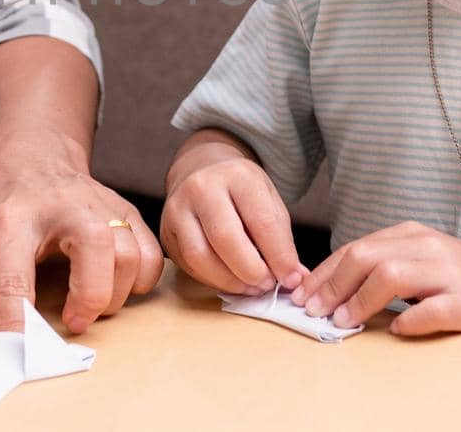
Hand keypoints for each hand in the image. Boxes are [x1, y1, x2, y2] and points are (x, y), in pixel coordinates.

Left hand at [0, 154, 163, 335]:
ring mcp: (98, 206)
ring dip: (116, 292)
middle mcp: (59, 207)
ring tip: (89, 306)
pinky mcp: (125, 211)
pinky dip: (141, 278)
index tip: (18, 351)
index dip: (17, 320)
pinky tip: (114, 286)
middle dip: (91, 295)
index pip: (13, 276)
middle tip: (75, 322)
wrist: (31, 158)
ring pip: (129, 251)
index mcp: (9, 220)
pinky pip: (151, 252)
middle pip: (95, 245)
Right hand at [159, 130, 305, 294]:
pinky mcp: (165, 232)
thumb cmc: (241, 192)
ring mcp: (177, 209)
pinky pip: (187, 265)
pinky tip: (229, 281)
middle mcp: (202, 187)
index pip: (262, 222)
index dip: (280, 257)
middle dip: (251, 270)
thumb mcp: (268, 201)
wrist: (201, 172)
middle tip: (267, 285)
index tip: (291, 278)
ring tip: (249, 287)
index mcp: (237, 175)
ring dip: (229, 281)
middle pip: (226, 238)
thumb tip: (295, 278)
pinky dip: (212, 280)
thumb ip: (281, 239)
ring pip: (199, 256)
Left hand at [289, 222, 460, 340]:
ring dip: (359, 300)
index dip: (323, 273)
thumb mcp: (426, 262)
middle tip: (312, 311)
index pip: (355, 248)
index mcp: (413, 235)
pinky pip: (431, 310)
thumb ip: (386, 268)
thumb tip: (333, 291)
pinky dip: (409, 320)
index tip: (300, 295)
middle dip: (331, 285)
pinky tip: (397, 330)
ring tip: (342, 323)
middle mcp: (429, 247)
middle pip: (365, 257)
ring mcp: (450, 273)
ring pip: (391, 275)